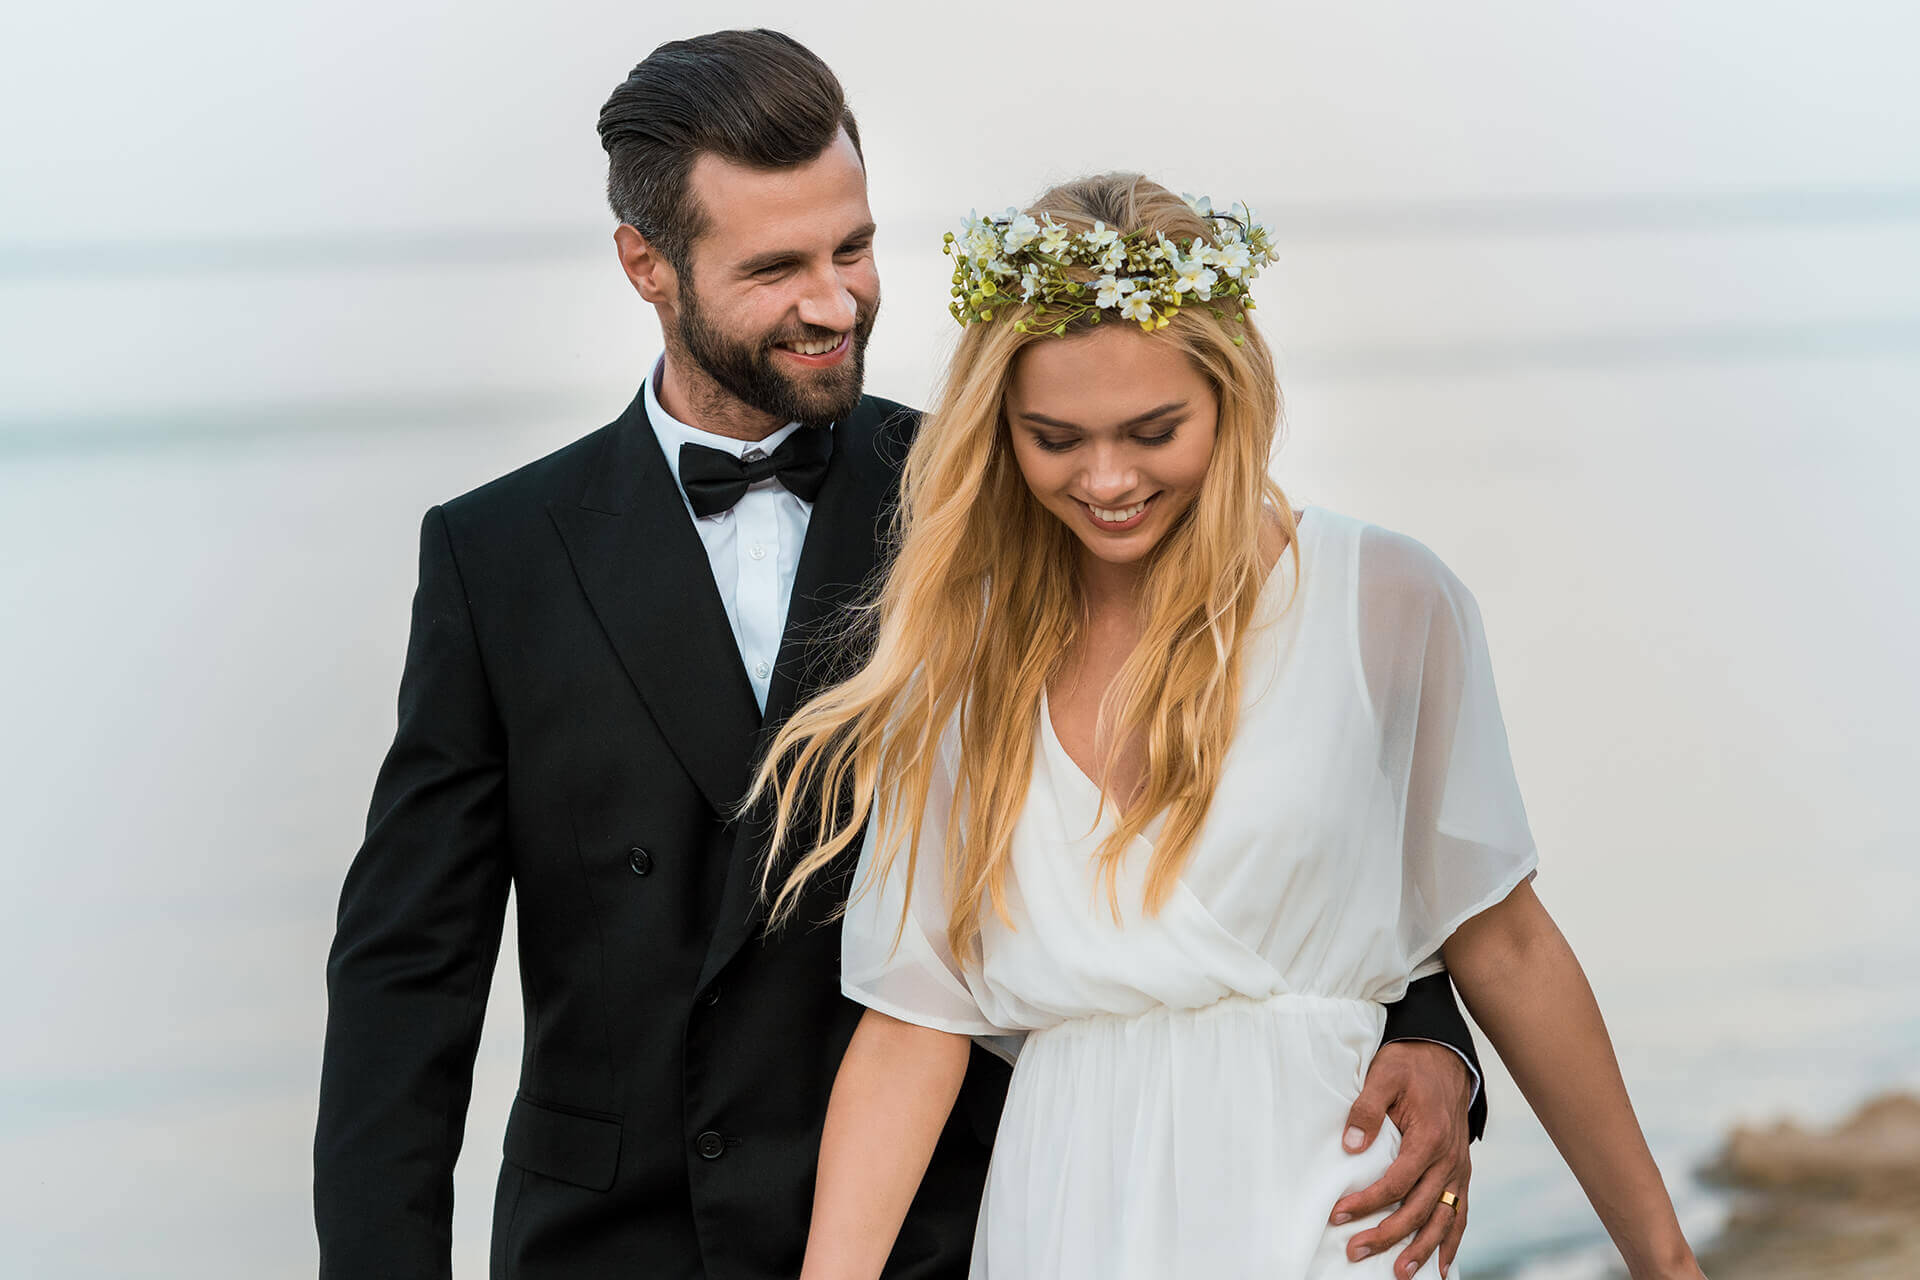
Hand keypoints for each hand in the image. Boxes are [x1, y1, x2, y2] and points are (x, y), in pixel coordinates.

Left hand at [1329, 1041, 1473, 1277]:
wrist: (1444, 1057)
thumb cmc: (1409, 1066)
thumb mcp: (1383, 1075)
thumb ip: (1366, 1109)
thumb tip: (1351, 1146)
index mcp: (1429, 1138)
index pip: (1395, 1183)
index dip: (1366, 1203)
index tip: (1338, 1215)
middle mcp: (1449, 1160)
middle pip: (1418, 1210)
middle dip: (1386, 1235)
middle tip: (1355, 1252)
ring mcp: (1458, 1169)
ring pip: (1443, 1219)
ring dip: (1422, 1249)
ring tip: (1401, 1274)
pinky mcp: (1461, 1173)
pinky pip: (1461, 1213)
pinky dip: (1452, 1242)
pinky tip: (1442, 1267)